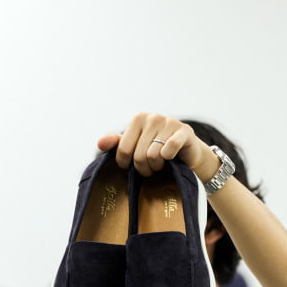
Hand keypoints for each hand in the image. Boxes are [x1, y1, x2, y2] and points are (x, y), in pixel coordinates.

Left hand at [97, 112, 219, 180]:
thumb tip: (99, 143)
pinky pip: (169, 149)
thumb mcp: (134, 147)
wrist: (186, 154)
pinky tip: (171, 159)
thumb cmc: (156, 151)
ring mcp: (169, 122)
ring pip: (153, 156)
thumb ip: (116, 144)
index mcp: (138, 118)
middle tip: (150, 168)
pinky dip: (169, 159)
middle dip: (143, 169)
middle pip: (138, 156)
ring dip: (156, 167)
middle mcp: (153, 117)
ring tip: (160, 165)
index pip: (122, 150)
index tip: (133, 166)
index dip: (126, 164)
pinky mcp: (184, 131)